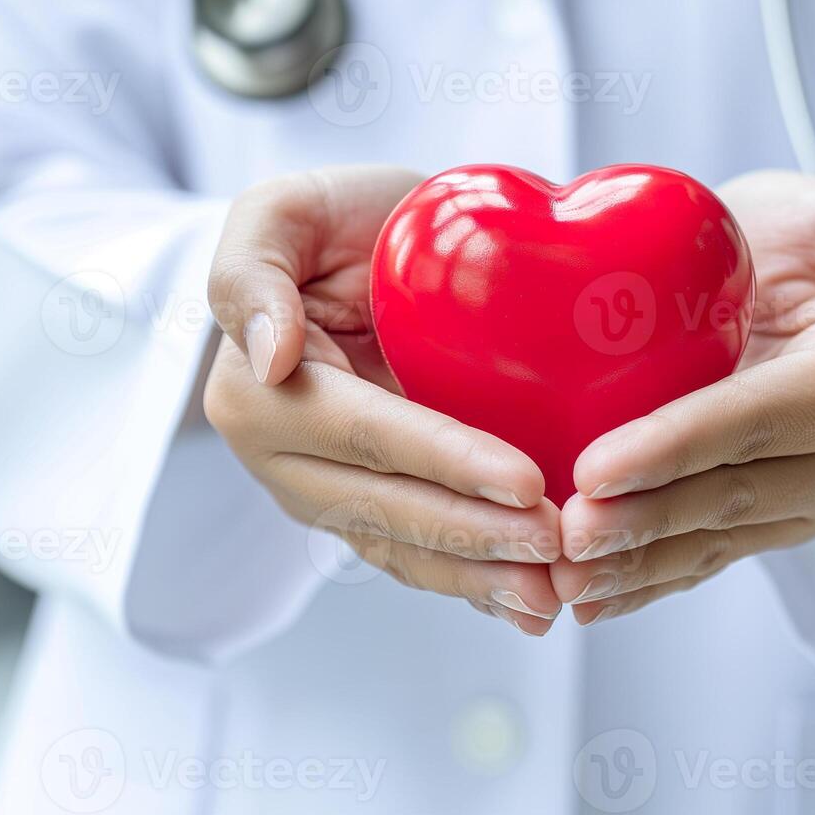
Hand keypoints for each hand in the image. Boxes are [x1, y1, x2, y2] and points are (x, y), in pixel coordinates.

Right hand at [204, 166, 562, 634]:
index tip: (526, 481)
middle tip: (562, 544)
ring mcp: (320, 493)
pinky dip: (469, 584)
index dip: (448, 462)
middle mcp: (281, 459)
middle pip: (387, 507)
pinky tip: (526, 601)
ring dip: (478, 579)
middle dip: (477, 535)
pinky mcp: (360, 509)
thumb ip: (252, 272)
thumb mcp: (279, 213)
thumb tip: (273, 356)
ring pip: (401, 549)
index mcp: (257, 392)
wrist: (352, 246)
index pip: (366, 434)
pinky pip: (412, 556)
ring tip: (552, 595)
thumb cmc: (327, 221)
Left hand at [552, 171, 814, 624]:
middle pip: (729, 496)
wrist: (809, 275)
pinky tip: (591, 601)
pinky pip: (706, 556)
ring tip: (564, 579)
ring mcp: (804, 498)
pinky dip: (646, 584)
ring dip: (636, 568)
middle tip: (566, 534)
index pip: (753, 421)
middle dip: (643, 522)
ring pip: (713, 540)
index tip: (596, 468)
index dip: (673, 448)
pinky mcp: (769, 520)